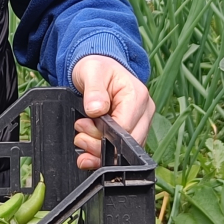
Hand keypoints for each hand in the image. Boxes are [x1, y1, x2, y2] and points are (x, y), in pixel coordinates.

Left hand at [71, 55, 154, 170]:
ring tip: (80, 140)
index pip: (125, 128)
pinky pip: (121, 150)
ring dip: (100, 152)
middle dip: (100, 146)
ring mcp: (141, 123)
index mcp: (137, 97)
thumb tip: (95, 110)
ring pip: (125, 151)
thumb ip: (94, 91)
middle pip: (128, 143)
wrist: (98, 68)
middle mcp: (144, 112)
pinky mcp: (133, 131)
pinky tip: (88, 155)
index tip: (82, 126)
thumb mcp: (91, 72)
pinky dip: (104, 155)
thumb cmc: (96, 67)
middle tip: (79, 136)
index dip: (102, 134)